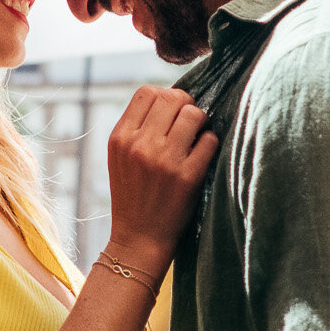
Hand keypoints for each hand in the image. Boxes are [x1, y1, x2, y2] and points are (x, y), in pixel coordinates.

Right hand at [105, 85, 216, 267]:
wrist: (138, 238)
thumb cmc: (132, 195)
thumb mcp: (119, 158)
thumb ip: (136, 128)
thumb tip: (169, 98)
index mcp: (120, 138)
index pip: (146, 92)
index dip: (164, 96)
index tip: (171, 111)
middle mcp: (140, 145)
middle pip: (172, 97)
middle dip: (185, 104)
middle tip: (189, 121)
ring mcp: (164, 160)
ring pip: (194, 114)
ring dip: (200, 123)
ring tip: (196, 137)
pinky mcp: (188, 176)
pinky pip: (210, 140)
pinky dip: (210, 144)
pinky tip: (202, 155)